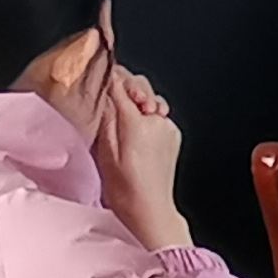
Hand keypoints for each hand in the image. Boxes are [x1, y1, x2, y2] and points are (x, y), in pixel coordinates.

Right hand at [96, 63, 189, 248]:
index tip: (103, 68)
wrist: (150, 209)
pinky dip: (148, 116)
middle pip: (140, 86)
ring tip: (127, 119)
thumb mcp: (104, 150)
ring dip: (138, 102)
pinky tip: (138, 132)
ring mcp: (168, 127)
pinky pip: (159, 115)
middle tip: (115, 98)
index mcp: (136, 123)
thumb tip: (104, 92)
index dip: (111, 75)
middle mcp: (157, 121)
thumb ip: (106, 116)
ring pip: (151, 98)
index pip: (122, 85)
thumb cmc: (124, 188)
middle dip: (127, 87)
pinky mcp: (174, 134)